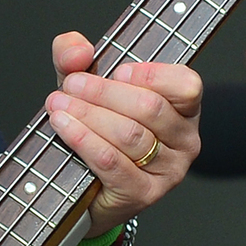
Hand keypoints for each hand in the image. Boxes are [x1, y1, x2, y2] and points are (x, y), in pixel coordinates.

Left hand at [43, 32, 201, 231]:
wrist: (85, 181)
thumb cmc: (95, 126)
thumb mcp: (83, 82)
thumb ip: (74, 54)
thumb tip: (78, 51)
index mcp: (183, 108)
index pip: (186, 85)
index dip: (151, 74)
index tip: (117, 69)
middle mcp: (185, 139)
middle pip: (150, 107)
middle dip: (103, 92)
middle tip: (71, 84)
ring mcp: (169, 170)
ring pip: (130, 135)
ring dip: (88, 115)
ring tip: (58, 105)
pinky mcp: (144, 193)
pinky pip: (113, 162)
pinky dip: (84, 140)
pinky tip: (63, 127)